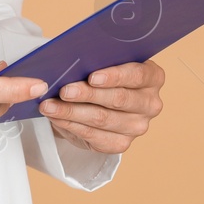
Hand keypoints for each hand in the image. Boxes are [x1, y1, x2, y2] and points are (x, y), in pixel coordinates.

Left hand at [38, 60, 163, 153]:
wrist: (100, 102)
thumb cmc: (103, 75)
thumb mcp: (105, 62)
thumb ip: (98, 58)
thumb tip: (75, 59)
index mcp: (152, 77)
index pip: (137, 75)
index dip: (114, 76)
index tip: (91, 77)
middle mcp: (150, 104)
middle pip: (118, 99)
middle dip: (87, 94)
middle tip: (64, 90)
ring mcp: (138, 127)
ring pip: (102, 119)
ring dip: (72, 112)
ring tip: (50, 105)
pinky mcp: (121, 144)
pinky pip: (93, 136)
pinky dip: (71, 125)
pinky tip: (56, 117)